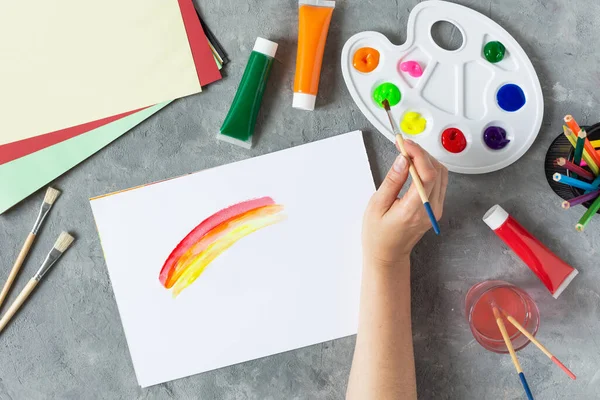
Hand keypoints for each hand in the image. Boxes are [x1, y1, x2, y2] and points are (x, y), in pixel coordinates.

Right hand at [362, 139, 447, 266]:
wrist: (387, 255)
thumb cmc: (378, 235)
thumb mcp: (377, 205)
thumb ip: (392, 181)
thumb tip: (403, 159)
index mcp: (414, 209)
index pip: (427, 174)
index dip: (418, 154)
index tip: (404, 144)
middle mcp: (430, 209)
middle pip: (437, 171)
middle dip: (421, 154)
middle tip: (403, 147)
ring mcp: (436, 209)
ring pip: (441, 174)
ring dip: (426, 160)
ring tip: (407, 155)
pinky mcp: (436, 208)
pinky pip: (439, 182)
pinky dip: (428, 170)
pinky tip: (413, 167)